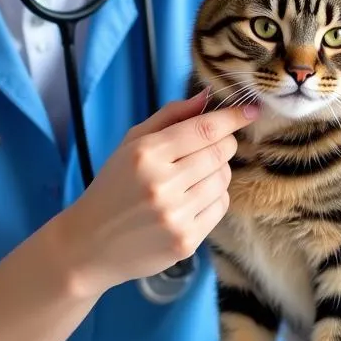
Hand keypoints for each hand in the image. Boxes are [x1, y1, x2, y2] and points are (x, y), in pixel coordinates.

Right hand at [60, 91, 259, 294]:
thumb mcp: (131, 143)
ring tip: (194, 177)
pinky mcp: (185, 241)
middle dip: (224, 145)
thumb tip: (207, 97)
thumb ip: (170, 116)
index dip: (232, 118)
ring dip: (218, 172)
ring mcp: (175, 216)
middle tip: (212, 147)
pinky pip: (220, 208)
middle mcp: (161, 184)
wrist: (90, 244)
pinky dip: (214, 198)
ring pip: (223, 180)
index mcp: (146, 154)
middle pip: (219, 153)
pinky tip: (192, 200)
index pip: (204, 129)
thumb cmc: (113, 186)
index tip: (250, 110)